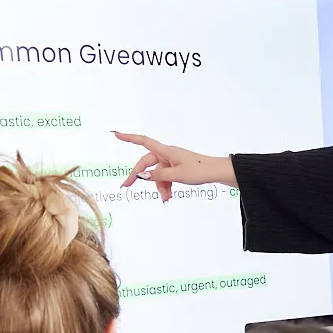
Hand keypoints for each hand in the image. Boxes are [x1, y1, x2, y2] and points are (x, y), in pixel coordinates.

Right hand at [115, 133, 235, 202]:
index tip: (116, 134)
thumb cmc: (199, 170)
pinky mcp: (177, 168)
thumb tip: (142, 175)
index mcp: (165, 151)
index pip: (143, 141)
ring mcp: (172, 161)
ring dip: (159, 186)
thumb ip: (158, 176)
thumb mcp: (177, 175)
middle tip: (126, 187)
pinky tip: (169, 195)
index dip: (129, 138)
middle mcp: (167, 154)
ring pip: (157, 174)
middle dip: (140, 177)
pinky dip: (166, 186)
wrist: (216, 172)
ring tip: (166, 198)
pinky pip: (166, 177)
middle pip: (147, 164)